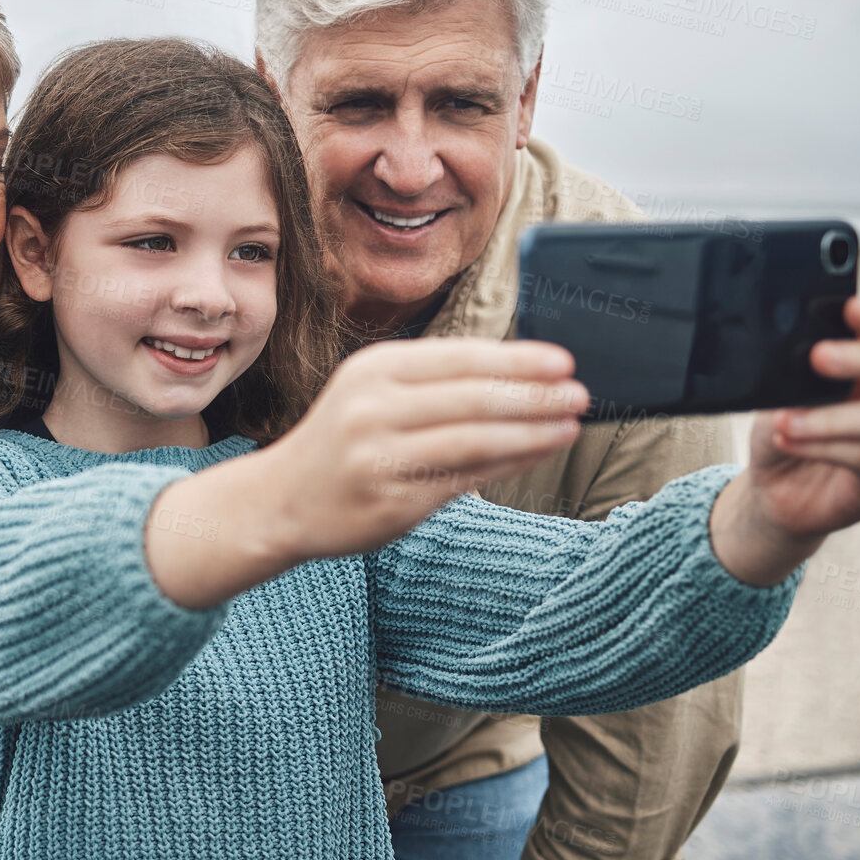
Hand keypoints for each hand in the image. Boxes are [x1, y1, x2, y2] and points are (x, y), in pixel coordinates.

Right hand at [146, 338, 587, 609]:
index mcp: (373, 370)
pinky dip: (507, 464)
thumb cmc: (342, 441)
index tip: (563, 360)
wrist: (281, 499)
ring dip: (531, 431)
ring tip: (569, 424)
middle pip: (473, 397)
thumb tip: (520, 372)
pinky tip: (535, 453)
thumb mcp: (372, 391)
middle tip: (579, 393)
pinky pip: (463, 479)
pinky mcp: (391, 501)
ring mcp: (380, 456)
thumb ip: (434, 381)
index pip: (460, 358)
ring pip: (474, 439)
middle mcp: (372, 408)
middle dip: (534, 395)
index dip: (517, 359)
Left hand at [711, 297, 859, 582]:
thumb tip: (799, 345)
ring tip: (787, 418)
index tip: (851, 308)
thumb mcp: (782, 391)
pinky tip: (790, 439)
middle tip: (820, 356)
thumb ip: (797, 368)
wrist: (773, 489)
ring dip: (834, 417)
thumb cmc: (786, 428)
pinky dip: (826, 447)